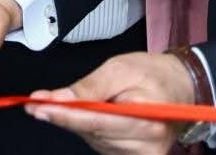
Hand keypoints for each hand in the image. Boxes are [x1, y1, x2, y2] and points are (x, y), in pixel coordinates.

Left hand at [26, 51, 194, 153]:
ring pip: (93, 139)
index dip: (66, 115)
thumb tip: (61, 98)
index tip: (40, 106)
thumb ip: (91, 86)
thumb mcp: (121, 68)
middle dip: (63, 117)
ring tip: (73, 102)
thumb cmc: (153, 75)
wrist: (179, 86)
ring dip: (76, 121)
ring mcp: (140, 154)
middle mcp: (146, 144)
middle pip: (93, 133)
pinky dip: (88, 127)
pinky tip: (88, 113)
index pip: (98, 122)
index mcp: (148, 120)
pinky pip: (99, 142)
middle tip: (37, 103)